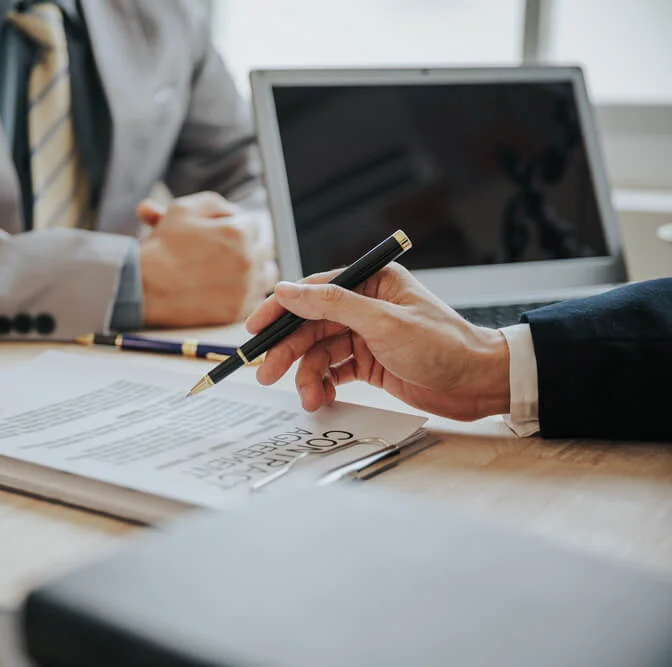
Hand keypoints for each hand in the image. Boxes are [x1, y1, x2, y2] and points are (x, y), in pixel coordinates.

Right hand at [137, 192, 277, 326]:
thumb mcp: (183, 209)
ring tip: (238, 269)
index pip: (257, 224)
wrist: (144, 287)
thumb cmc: (161, 247)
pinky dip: (249, 293)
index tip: (228, 233)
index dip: (240, 226)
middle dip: (253, 246)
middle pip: (268, 248)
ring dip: (257, 269)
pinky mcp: (238, 310)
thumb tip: (234, 211)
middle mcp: (248, 259)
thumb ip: (215, 203)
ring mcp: (245, 287)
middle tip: (235, 251)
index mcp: (238, 232)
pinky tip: (232, 289)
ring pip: (269, 274)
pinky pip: (258, 299)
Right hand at [245, 263, 509, 420]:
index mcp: (371, 282)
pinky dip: (324, 385)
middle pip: (311, 325)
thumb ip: (331, 304)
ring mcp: (367, 336)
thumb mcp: (383, 322)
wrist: (480, 384)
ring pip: (320, 353)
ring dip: (308, 375)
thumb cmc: (443, 345)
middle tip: (266, 373)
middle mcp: (365, 306)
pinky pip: (334, 371)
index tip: (255, 330)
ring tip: (307, 399)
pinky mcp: (370, 363)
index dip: (280, 311)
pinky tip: (322, 399)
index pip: (313, 292)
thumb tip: (286, 290)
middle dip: (288, 351)